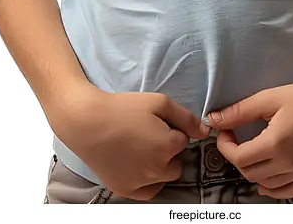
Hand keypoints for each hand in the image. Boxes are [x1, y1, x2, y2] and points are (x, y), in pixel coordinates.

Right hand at [50, 84, 210, 200]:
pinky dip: (149, 180)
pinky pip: (150, 190)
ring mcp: (142, 182)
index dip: (172, 128)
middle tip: (150, 134)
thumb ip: (185, 117)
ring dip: (161, 164)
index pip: (183, 139)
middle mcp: (158, 168)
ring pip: (165, 176)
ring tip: (143, 147)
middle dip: (169, 148)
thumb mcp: (158, 102)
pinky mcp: (127, 189)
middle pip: (177, 160)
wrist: (88, 122)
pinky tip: (140, 165)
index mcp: (168, 146)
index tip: (157, 122)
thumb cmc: (122, 109)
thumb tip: (204, 130)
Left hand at [205, 73, 292, 199]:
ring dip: (252, 171)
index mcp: (276, 143)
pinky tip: (265, 178)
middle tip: (235, 138)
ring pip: (266, 184)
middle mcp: (289, 162)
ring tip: (251, 151)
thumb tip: (214, 119)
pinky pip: (287, 191)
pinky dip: (272, 188)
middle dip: (236, 156)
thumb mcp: (269, 98)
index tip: (224, 133)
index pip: (238, 158)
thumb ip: (239, 111)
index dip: (225, 146)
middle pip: (249, 172)